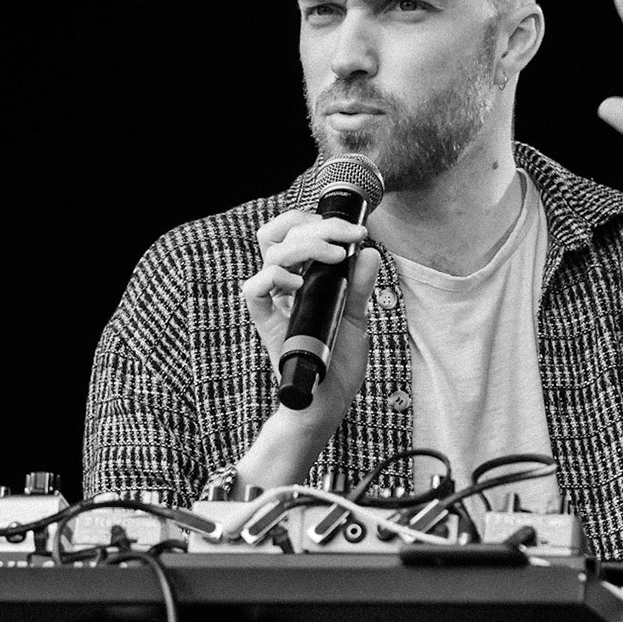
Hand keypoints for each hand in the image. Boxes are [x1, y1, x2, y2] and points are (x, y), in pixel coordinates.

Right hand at [243, 209, 382, 435]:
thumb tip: (368, 252)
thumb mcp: (356, 317)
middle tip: (349, 236)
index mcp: (302, 278)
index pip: (292, 233)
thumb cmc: (337, 361)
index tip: (352, 229)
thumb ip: (359, 285)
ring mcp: (273, 303)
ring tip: (335, 257)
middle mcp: (284, 286)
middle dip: (318, 227)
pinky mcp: (265, 323)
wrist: (328, 400)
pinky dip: (275, 278)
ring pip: (271, 253)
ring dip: (307, 246)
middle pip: (281, 234)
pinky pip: (253, 291)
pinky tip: (300, 286)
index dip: (314, 221)